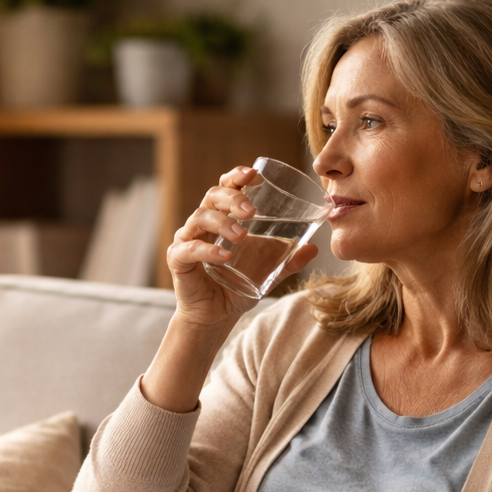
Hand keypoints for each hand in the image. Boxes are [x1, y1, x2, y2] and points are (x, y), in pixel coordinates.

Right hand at [166, 166, 317, 331]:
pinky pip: (189, 249)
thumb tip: (313, 249)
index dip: (237, 177)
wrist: (215, 317)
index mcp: (222, 218)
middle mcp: (202, 224)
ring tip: (242, 235)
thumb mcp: (268, 272)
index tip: (255, 175)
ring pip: (200, 217)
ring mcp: (187, 239)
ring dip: (223, 222)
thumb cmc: (236, 288)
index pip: (226, 187)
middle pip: (213, 196)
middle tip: (252, 211)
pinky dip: (207, 249)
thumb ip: (288, 260)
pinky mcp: (178, 260)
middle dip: (233, 197)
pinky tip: (224, 255)